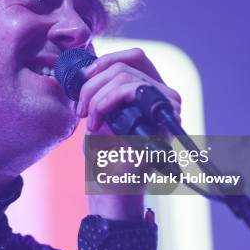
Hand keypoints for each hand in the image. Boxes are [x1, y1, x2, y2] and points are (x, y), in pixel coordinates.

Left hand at [78, 48, 181, 221]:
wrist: (111, 192)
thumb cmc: (105, 159)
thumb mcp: (101, 116)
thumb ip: (102, 90)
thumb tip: (90, 65)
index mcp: (151, 95)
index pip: (136, 56)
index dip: (106, 60)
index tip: (83, 79)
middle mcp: (165, 99)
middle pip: (127, 64)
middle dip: (93, 83)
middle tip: (80, 109)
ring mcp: (168, 109)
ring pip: (125, 75)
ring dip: (96, 95)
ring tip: (88, 118)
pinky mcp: (163, 119)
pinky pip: (130, 90)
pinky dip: (105, 101)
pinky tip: (96, 121)